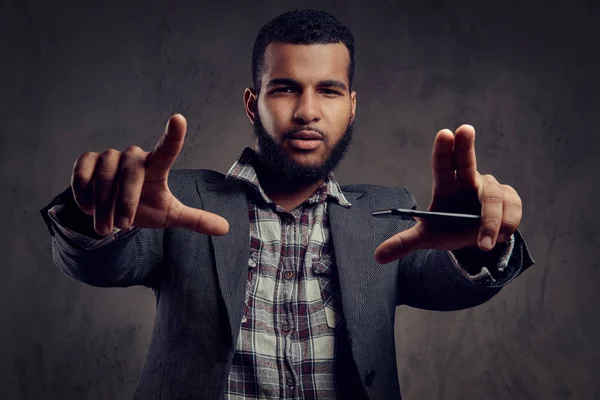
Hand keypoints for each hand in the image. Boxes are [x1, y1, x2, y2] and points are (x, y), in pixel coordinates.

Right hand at [70, 114, 228, 235]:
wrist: (112, 212)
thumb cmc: (146, 207)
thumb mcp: (170, 215)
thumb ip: (195, 219)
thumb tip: (225, 228)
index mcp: (156, 166)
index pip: (167, 149)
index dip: (173, 135)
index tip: (179, 119)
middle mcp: (134, 156)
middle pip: (130, 176)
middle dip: (125, 204)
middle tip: (123, 227)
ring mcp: (110, 156)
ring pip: (104, 179)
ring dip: (103, 207)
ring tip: (105, 227)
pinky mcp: (87, 160)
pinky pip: (82, 175)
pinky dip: (83, 194)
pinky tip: (88, 208)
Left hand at [374, 125, 521, 263]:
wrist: (475, 240)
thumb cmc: (448, 229)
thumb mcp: (426, 237)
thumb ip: (404, 243)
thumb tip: (377, 257)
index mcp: (446, 184)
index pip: (442, 163)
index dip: (443, 149)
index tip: (444, 133)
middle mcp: (468, 179)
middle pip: (467, 159)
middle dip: (466, 144)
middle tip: (465, 128)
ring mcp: (491, 188)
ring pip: (492, 197)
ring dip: (489, 221)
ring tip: (483, 244)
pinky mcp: (510, 199)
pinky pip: (511, 210)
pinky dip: (506, 226)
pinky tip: (498, 237)